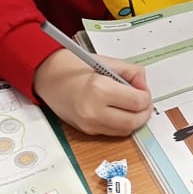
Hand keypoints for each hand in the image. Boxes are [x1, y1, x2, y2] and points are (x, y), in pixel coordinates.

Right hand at [33, 48, 152, 135]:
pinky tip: (120, 111)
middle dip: (144, 112)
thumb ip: (130, 72)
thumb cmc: (74, 64)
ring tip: (133, 106)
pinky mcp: (85, 131)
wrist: (46, 76)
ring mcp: (89, 124)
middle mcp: (94, 111)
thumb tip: (143, 84)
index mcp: (99, 89)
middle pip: (132, 122)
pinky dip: (120, 123)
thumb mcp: (105, 61)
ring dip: (134, 120)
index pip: (136, 102)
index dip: (146, 96)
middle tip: (144, 101)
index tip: (144, 89)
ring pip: (124, 131)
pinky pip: (112, 132)